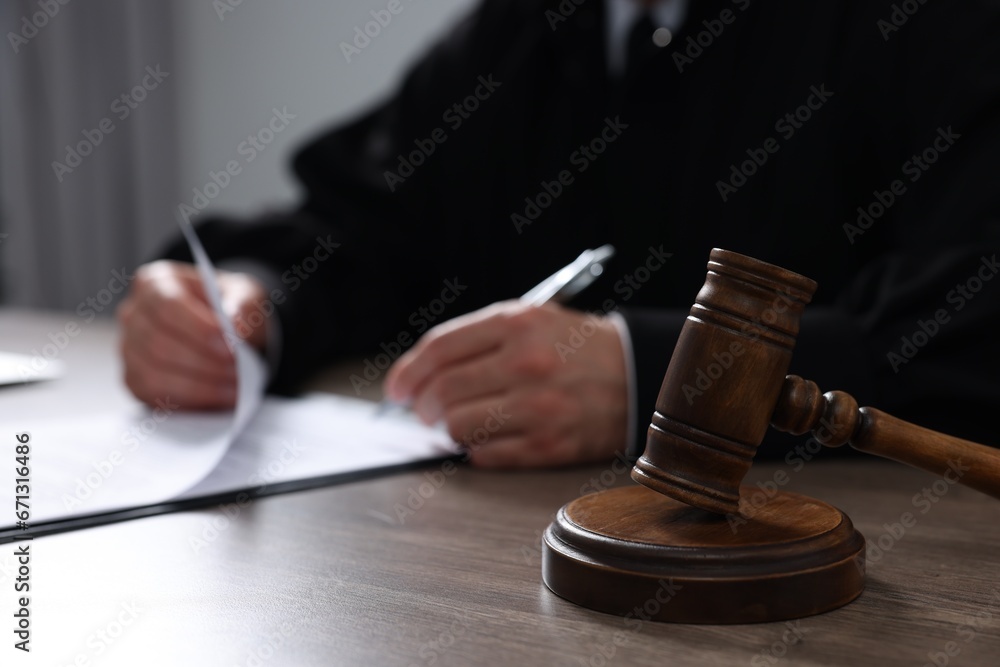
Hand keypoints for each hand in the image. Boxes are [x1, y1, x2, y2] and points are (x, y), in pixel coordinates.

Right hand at [117, 260, 269, 409]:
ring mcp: (129, 348)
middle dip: (204, 362)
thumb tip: (235, 327)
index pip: (167, 305)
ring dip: (200, 385)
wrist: (227, 330)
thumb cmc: (230, 307)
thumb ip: (242, 307)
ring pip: (154, 373)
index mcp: (156, 282)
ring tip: (237, 385)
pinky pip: (155, 395)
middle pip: (158, 344)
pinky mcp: (135, 379)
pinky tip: (222, 397)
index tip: (231, 347)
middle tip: (240, 370)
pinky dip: (193, 400)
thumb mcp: (246, 296)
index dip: (198, 329)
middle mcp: (133, 313)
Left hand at [384, 301, 627, 467]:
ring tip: (457, 423)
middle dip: (423, 406)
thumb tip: (419, 376)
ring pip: (458, 427)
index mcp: (518, 324)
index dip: (407, 373)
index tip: (396, 389)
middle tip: (425, 410)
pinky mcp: (549, 444)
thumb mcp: (530, 319)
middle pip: (442, 392)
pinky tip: (486, 438)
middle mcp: (527, 363)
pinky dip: (475, 449)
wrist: (636, 375)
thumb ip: (476, 339)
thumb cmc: (575, 347)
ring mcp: (539, 406)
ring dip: (448, 429)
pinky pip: (486, 454)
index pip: (439, 350)